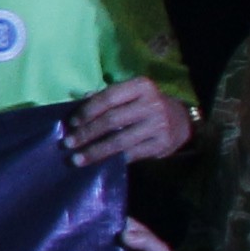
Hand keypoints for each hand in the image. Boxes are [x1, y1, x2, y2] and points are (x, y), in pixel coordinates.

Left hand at [64, 79, 194, 169]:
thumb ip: (107, 98)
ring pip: (120, 140)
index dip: (87, 111)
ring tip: (77, 159)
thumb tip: (78, 103)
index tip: (72, 123)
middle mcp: (152, 104)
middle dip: (87, 133)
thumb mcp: (131, 95)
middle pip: (112, 120)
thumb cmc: (145, 106)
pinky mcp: (162, 144)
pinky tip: (100, 164)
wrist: (181, 120)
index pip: (108, 97)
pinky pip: (132, 154)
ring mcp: (159, 125)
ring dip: (95, 151)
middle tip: (68, 143)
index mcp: (141, 86)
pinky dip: (114, 159)